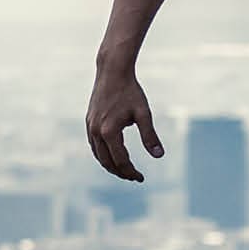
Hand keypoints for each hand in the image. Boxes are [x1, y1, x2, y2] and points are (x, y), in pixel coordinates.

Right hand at [86, 63, 163, 182]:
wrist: (112, 72)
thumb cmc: (130, 91)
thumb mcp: (143, 113)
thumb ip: (150, 135)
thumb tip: (159, 155)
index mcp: (109, 131)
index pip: (120, 160)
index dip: (131, 172)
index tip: (141, 178)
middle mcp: (96, 131)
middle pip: (107, 161)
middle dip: (120, 172)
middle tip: (134, 177)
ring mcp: (90, 126)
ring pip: (98, 155)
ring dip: (110, 165)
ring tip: (124, 170)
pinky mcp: (89, 121)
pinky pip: (94, 145)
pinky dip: (102, 154)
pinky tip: (112, 154)